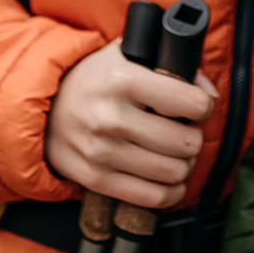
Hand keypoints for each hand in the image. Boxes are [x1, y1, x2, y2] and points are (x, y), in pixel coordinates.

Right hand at [45, 39, 217, 209]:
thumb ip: (172, 64)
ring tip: (174, 153)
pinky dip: (170, 192)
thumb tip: (209, 93)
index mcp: (123, 79)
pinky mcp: (96, 178)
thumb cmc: (95, 79)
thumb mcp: (128, 55)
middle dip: (193, 138)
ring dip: (183, 165)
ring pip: (174, 172)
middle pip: (187, 142)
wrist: (44, 107)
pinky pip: (153, 197)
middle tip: (183, 132)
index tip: (196, 107)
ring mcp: (102, 151)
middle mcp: (112, 117)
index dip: (203, 106)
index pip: (192, 103)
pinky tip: (168, 179)